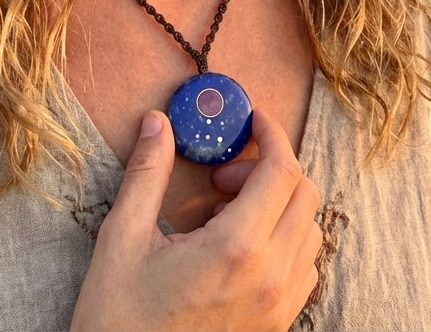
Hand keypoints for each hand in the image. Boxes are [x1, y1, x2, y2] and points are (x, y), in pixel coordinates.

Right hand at [70, 110, 321, 331]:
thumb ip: (146, 173)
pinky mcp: (277, 326)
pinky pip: (304, 268)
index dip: (271, 134)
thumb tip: (158, 122)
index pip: (282, 170)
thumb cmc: (120, 319)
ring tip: (226, 215)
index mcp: (237, 248)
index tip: (252, 120)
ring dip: (279, 206)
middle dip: (270, 168)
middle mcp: (271, 276)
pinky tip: (241, 247)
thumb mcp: (123, 239)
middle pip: (305, 193)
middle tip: (223, 178)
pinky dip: (285, 241)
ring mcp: (279, 305)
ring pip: (310, 230)